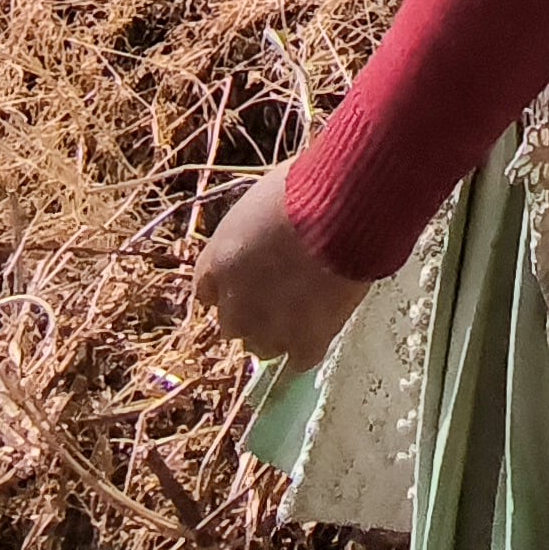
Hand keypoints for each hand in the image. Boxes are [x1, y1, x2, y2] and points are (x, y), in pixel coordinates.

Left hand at [188, 170, 368, 365]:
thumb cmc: (305, 189)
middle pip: (232, 325)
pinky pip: (299, 360)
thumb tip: (264, 234)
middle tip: (281, 293)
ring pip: (262, 348)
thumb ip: (252, 232)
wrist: (341, 211)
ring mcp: (269, 328)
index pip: (207, 291)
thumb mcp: (260, 201)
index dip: (230, 286)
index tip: (248, 279)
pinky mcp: (306, 342)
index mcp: (218, 262)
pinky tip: (322, 327)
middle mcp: (235, 303)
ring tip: (305, 312)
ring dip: (278, 333)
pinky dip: (308, 346)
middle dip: (251, 312)